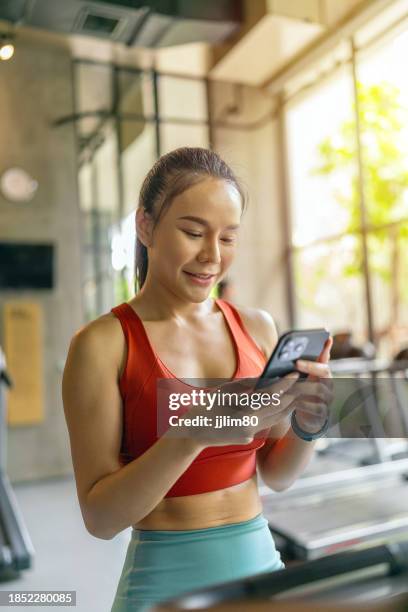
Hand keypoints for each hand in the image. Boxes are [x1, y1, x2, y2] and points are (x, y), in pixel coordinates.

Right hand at [173, 372, 300, 448]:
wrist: (191, 434)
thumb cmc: (203, 409)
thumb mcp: (222, 392)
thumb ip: (245, 385)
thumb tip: (264, 377)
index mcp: (243, 415)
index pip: (269, 397)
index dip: (283, 384)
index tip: (293, 374)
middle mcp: (250, 427)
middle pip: (277, 409)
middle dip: (290, 394)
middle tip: (302, 382)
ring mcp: (250, 434)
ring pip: (275, 419)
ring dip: (287, 405)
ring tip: (298, 392)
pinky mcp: (248, 438)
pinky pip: (266, 424)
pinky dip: (276, 413)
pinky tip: (284, 406)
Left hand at [291, 337, 333, 433]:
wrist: (307, 417)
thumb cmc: (301, 394)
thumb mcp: (298, 380)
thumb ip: (297, 369)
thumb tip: (282, 356)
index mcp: (322, 374)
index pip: (325, 358)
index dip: (326, 348)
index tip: (326, 337)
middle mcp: (328, 384)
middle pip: (325, 371)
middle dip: (310, 366)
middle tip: (296, 363)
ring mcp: (328, 399)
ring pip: (319, 389)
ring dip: (303, 386)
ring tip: (289, 385)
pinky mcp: (324, 413)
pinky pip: (317, 407)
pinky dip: (304, 404)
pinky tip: (295, 403)